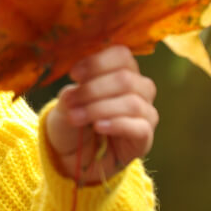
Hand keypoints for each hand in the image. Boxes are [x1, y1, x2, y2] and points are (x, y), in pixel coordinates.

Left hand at [45, 45, 158, 184]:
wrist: (75, 154)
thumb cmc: (73, 119)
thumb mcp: (66, 102)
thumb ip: (72, 92)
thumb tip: (74, 89)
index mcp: (121, 71)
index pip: (121, 55)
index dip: (98, 62)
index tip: (73, 74)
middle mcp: (139, 88)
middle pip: (125, 79)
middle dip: (93, 90)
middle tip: (71, 101)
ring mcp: (145, 112)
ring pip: (131, 102)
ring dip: (99, 109)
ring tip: (76, 117)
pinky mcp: (145, 136)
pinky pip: (139, 127)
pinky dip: (117, 124)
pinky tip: (99, 127)